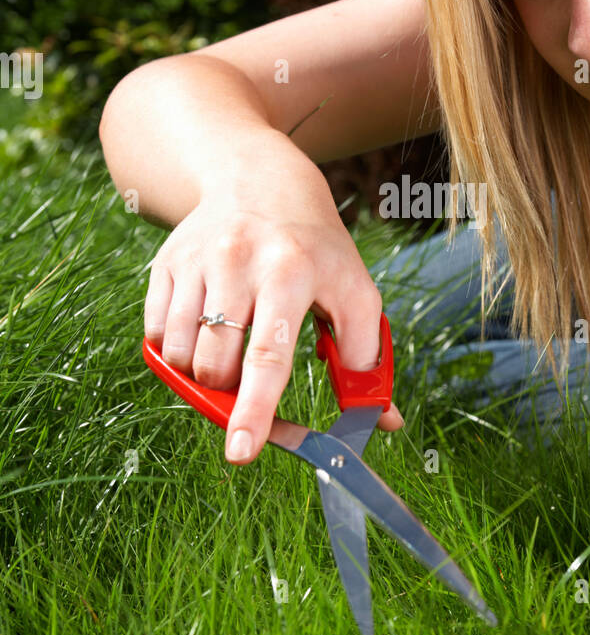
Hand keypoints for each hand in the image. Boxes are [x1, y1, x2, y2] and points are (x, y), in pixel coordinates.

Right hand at [144, 160, 402, 464]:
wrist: (260, 183)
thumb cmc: (316, 251)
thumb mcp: (356, 293)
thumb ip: (368, 360)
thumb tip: (385, 422)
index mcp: (291, 272)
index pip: (268, 356)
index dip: (255, 410)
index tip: (241, 452)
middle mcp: (237, 263)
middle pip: (218, 366)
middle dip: (233, 391)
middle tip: (252, 374)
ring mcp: (196, 261)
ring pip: (183, 356)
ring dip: (204, 373)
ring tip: (232, 346)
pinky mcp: (166, 264)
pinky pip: (158, 337)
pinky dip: (179, 350)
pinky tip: (206, 327)